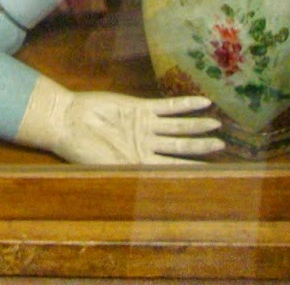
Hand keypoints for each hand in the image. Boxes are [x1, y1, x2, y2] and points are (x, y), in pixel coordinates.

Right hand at [38, 86, 223, 165]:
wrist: (68, 122)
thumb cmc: (84, 150)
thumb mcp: (111, 167)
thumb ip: (137, 172)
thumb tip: (165, 186)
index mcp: (140, 163)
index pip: (174, 167)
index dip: (194, 169)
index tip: (214, 172)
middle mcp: (146, 144)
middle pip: (180, 146)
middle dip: (201, 146)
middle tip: (222, 145)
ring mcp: (145, 125)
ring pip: (177, 126)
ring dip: (196, 125)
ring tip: (216, 125)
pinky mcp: (140, 107)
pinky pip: (167, 106)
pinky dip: (185, 104)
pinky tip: (202, 103)